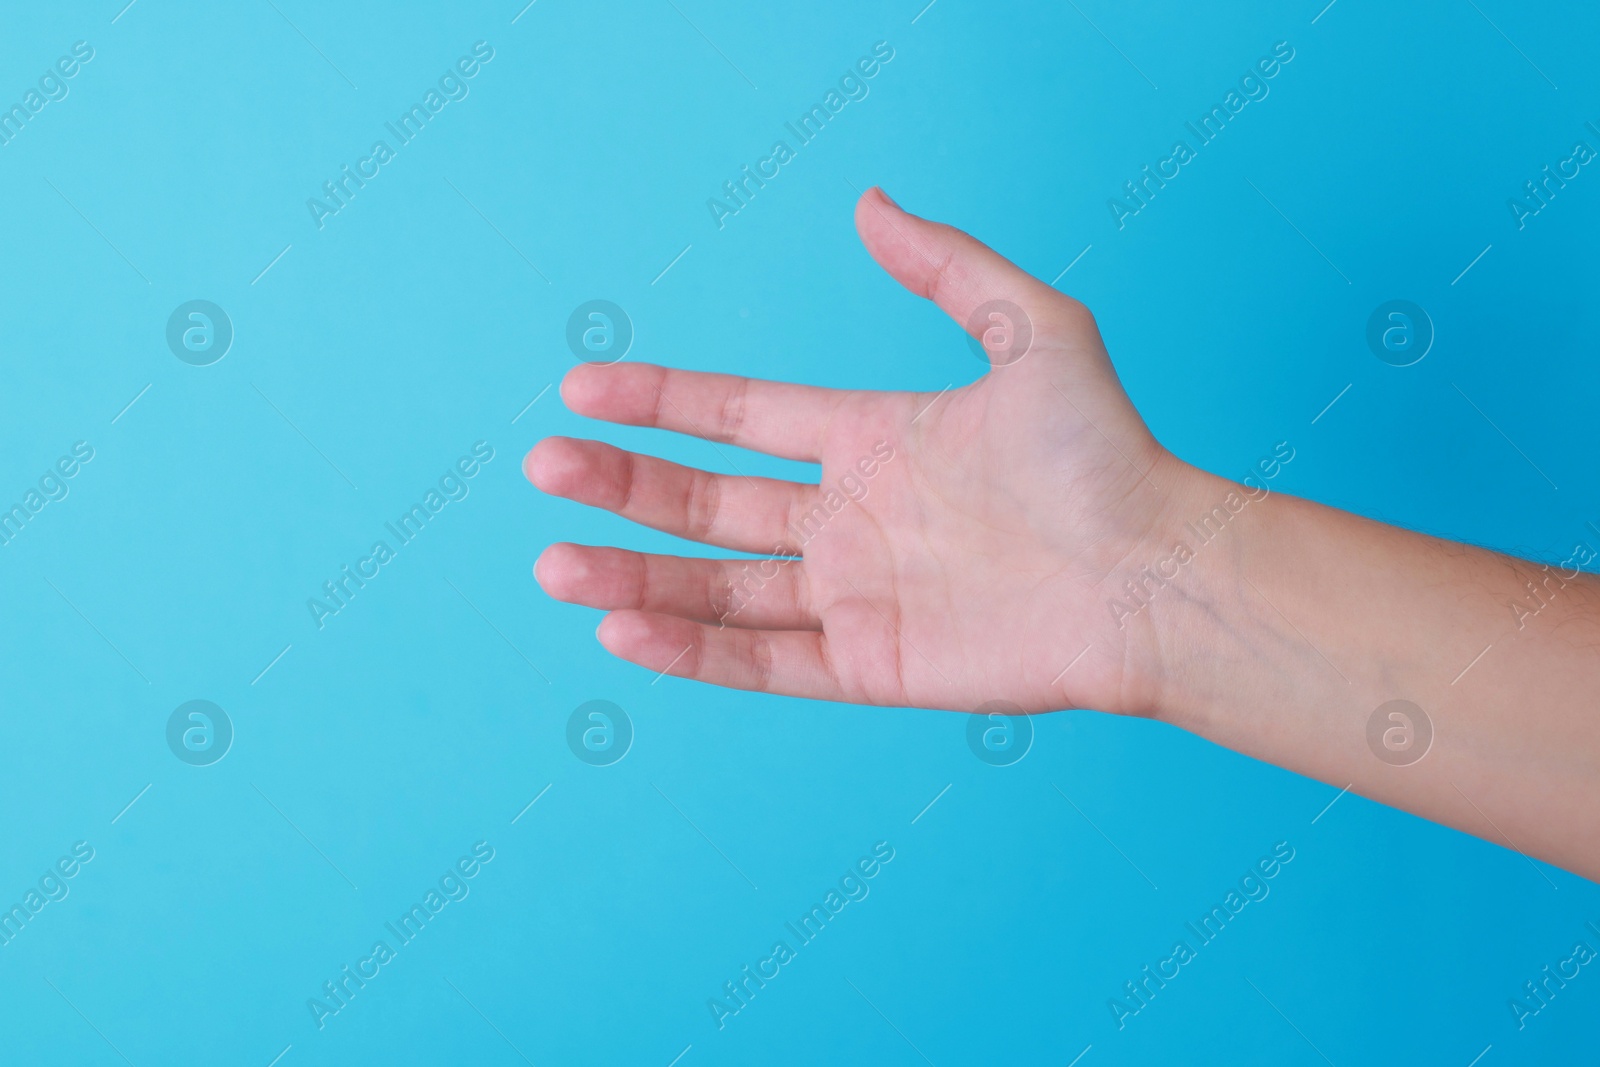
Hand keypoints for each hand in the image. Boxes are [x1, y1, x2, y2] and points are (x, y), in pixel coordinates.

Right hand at [525, 188, 1197, 714]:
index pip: (739, 416)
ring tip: (555, 565)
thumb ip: (946, 266)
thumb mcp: (1032, 331)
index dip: (660, 401)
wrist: (1156, 569)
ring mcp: (853, 595)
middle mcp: (849, 518)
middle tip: (543, 468)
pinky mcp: (868, 664)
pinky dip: (692, 653)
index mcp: (870, 441)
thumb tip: (868, 201)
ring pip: (717, 589)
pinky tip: (623, 635)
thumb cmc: (1105, 453)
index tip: (581, 389)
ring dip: (633, 579)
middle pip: (707, 503)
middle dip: (622, 486)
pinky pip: (763, 661)